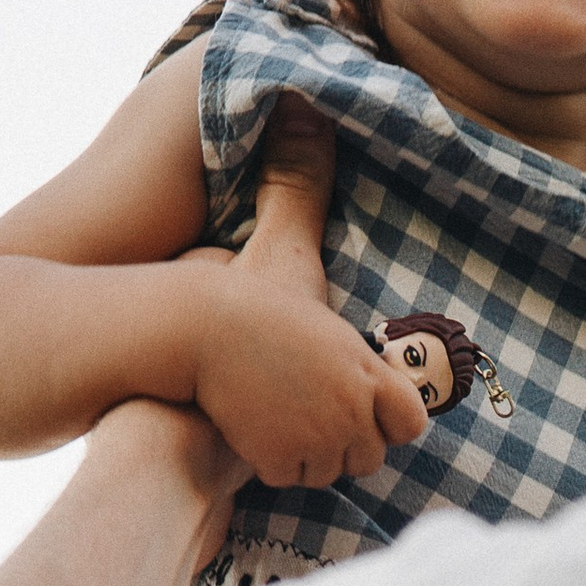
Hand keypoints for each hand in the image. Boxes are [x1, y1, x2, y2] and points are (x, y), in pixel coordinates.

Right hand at [185, 104, 432, 489]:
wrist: (175, 340)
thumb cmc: (235, 294)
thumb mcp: (280, 244)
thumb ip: (304, 191)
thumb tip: (310, 106)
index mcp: (365, 367)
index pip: (410, 421)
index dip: (385, 415)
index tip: (352, 394)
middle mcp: (353, 412)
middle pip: (366, 455)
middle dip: (336, 435)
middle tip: (295, 397)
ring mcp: (319, 442)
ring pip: (325, 471)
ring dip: (301, 451)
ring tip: (265, 408)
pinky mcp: (278, 465)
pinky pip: (286, 479)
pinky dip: (267, 464)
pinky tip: (243, 431)